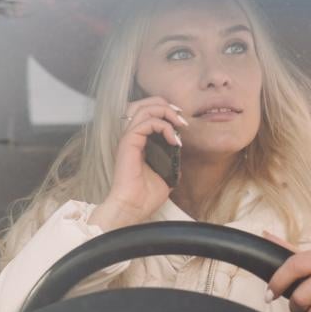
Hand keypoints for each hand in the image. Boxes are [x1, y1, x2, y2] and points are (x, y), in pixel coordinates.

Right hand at [90, 97, 186, 231]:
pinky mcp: (128, 143)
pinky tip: (173, 139)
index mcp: (137, 142)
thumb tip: (179, 157)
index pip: (147, 113)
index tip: (182, 123)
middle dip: (165, 105)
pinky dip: (163, 126)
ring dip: (165, 111)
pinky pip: (146, 123)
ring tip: (178, 123)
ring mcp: (128, 139)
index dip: (165, 111)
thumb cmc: (144, 196)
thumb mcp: (165, 175)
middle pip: (143, 104)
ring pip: (143, 108)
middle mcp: (131, 137)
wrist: (133, 207)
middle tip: (180, 117)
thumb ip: (170, 162)